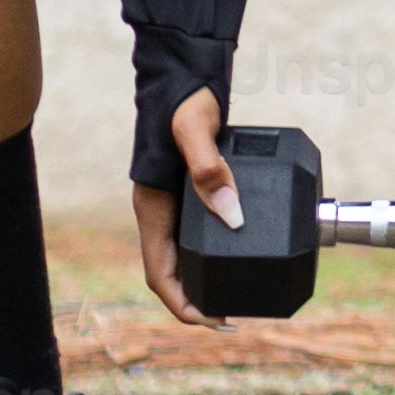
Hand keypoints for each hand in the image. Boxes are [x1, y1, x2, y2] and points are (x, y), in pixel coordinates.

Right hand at [125, 86, 240, 325]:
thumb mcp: (196, 130)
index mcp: (153, 206)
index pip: (159, 272)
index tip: (209, 321)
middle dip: (197, 301)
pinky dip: (218, 253)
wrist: (185, 73)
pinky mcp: (196, 190)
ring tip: (238, 297)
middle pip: (174, 272)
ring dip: (206, 281)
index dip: (181, 302)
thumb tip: (231, 215)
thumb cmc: (184, 100)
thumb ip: (210, 169)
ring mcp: (179, 202)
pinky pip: (203, 234)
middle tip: (234, 317)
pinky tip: (242, 254)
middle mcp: (163, 210)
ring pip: (187, 256)